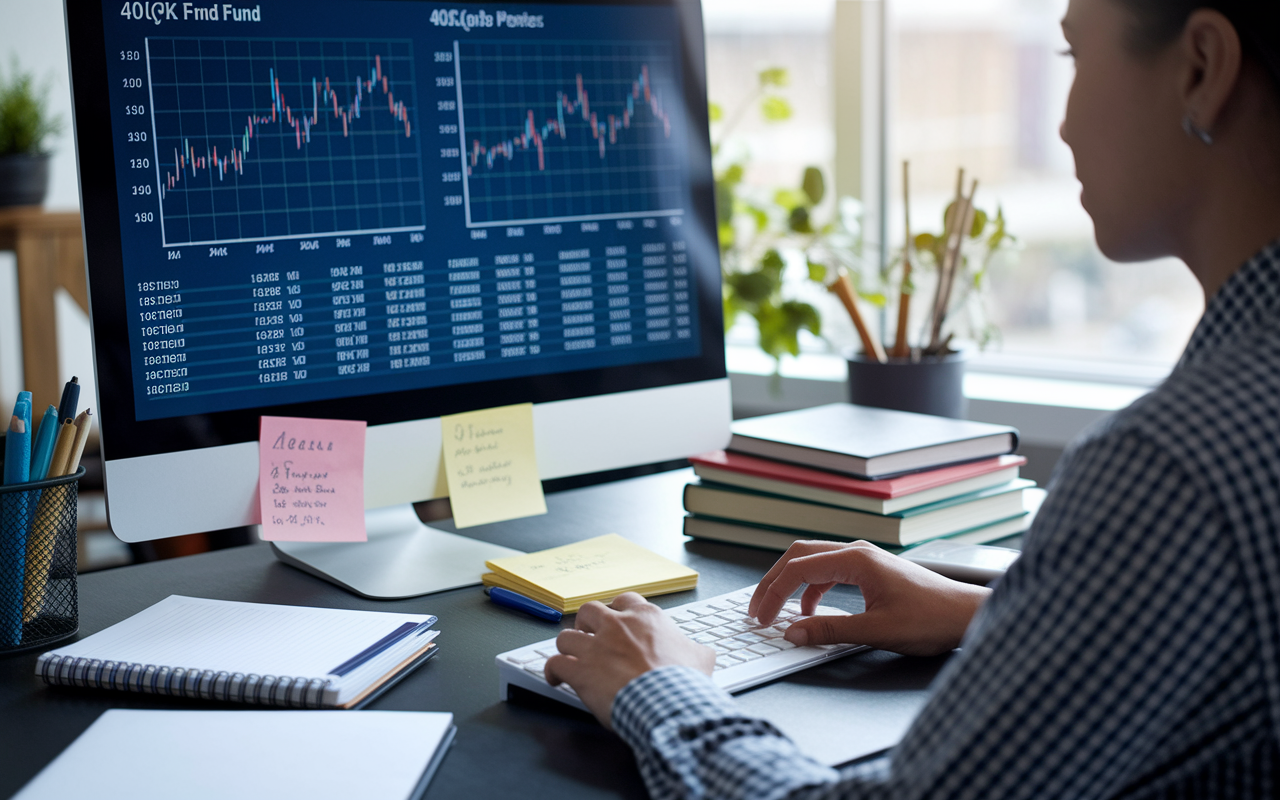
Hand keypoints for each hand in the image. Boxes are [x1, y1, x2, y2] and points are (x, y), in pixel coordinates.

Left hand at [545, 592, 714, 728]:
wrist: (669, 703)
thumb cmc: (684, 682)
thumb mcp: (701, 658)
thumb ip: (696, 649)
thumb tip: (702, 652)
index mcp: (646, 618)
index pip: (625, 600)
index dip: (617, 611)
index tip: (616, 620)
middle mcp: (617, 626)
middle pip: (589, 610)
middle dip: (586, 623)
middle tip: (589, 635)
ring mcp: (596, 647)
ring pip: (566, 636)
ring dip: (567, 647)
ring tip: (569, 656)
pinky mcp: (581, 671)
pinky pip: (555, 664)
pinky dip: (552, 671)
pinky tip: (555, 678)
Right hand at [748, 540, 990, 656]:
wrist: (966, 615)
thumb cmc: (931, 619)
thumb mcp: (876, 631)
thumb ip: (830, 630)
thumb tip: (792, 632)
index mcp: (856, 560)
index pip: (798, 569)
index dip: (773, 593)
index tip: (762, 619)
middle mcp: (857, 552)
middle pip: (799, 555)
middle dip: (773, 582)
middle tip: (757, 610)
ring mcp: (864, 559)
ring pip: (812, 561)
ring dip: (791, 585)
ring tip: (778, 612)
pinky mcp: (870, 570)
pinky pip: (828, 572)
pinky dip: (811, 589)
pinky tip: (811, 611)